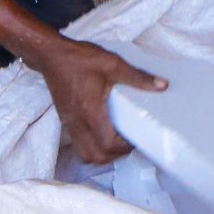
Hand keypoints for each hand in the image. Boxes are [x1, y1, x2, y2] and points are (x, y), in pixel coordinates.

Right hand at [28, 34, 165, 163]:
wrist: (51, 56)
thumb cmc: (80, 59)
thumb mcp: (112, 63)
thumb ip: (137, 77)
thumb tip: (162, 85)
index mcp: (90, 112)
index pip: (107, 145)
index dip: (124, 148)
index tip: (134, 138)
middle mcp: (78, 123)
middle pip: (95, 157)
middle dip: (113, 156)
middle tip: (126, 142)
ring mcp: (70, 124)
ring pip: (84, 154)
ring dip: (102, 154)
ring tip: (115, 140)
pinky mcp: (66, 121)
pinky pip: (79, 144)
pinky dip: (92, 146)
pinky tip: (102, 131)